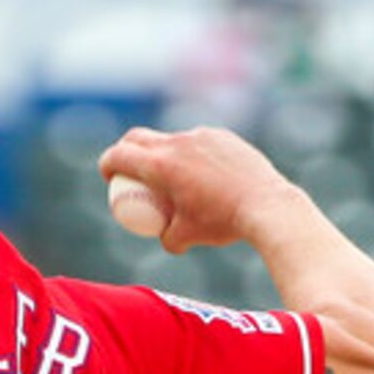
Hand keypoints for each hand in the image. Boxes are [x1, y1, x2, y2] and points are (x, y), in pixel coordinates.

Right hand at [97, 126, 303, 255]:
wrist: (266, 205)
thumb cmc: (222, 222)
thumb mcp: (187, 237)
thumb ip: (167, 238)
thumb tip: (165, 236)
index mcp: (160, 165)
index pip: (119, 154)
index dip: (107, 164)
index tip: (110, 178)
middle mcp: (178, 143)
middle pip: (138, 138)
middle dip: (126, 151)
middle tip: (129, 170)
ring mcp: (202, 136)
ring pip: (171, 138)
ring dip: (162, 152)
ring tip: (172, 177)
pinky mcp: (223, 136)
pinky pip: (198, 141)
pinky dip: (191, 154)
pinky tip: (204, 173)